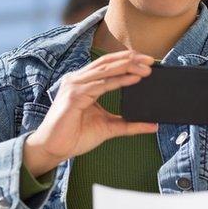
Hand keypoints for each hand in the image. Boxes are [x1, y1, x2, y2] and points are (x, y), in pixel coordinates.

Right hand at [23, 50, 156, 175]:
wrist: (54, 148)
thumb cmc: (75, 136)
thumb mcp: (109, 127)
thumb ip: (129, 124)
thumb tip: (153, 125)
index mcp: (83, 82)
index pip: (107, 65)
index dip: (126, 60)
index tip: (147, 61)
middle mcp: (77, 79)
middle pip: (107, 63)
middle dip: (130, 59)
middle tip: (150, 61)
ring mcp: (74, 85)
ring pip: (105, 70)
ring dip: (127, 67)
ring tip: (146, 69)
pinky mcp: (74, 95)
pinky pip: (101, 84)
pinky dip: (119, 81)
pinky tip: (133, 79)